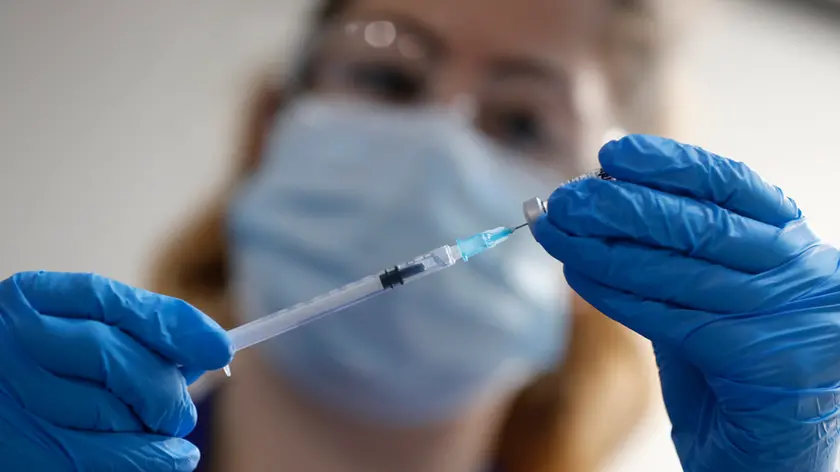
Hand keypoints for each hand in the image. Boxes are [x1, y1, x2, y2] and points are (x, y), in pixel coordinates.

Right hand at [0, 272, 232, 470]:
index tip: (220, 348)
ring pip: (114, 414)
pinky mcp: (20, 447)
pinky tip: (170, 458)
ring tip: (164, 438)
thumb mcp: (73, 330)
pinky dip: (148, 460)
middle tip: (182, 413)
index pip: (118, 303)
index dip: (177, 327)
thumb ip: (132, 334)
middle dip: (166, 393)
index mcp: (35, 298)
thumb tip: (204, 352)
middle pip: (122, 363)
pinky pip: (102, 458)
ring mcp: (16, 395)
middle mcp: (20, 341)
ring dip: (153, 431)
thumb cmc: (39, 366)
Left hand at [533, 135, 839, 471]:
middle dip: (622, 206)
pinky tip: (576, 274)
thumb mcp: (714, 297)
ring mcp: (785, 316)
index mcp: (794, 246)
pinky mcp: (756, 358)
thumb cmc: (734, 370)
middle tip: (565, 199)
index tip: (613, 153)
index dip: (670, 164)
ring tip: (555, 232)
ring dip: (603, 248)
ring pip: (678, 267)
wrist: (767, 455)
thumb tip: (601, 204)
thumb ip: (674, 254)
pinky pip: (667, 315)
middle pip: (700, 223)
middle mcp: (803, 273)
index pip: (732, 185)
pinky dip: (615, 292)